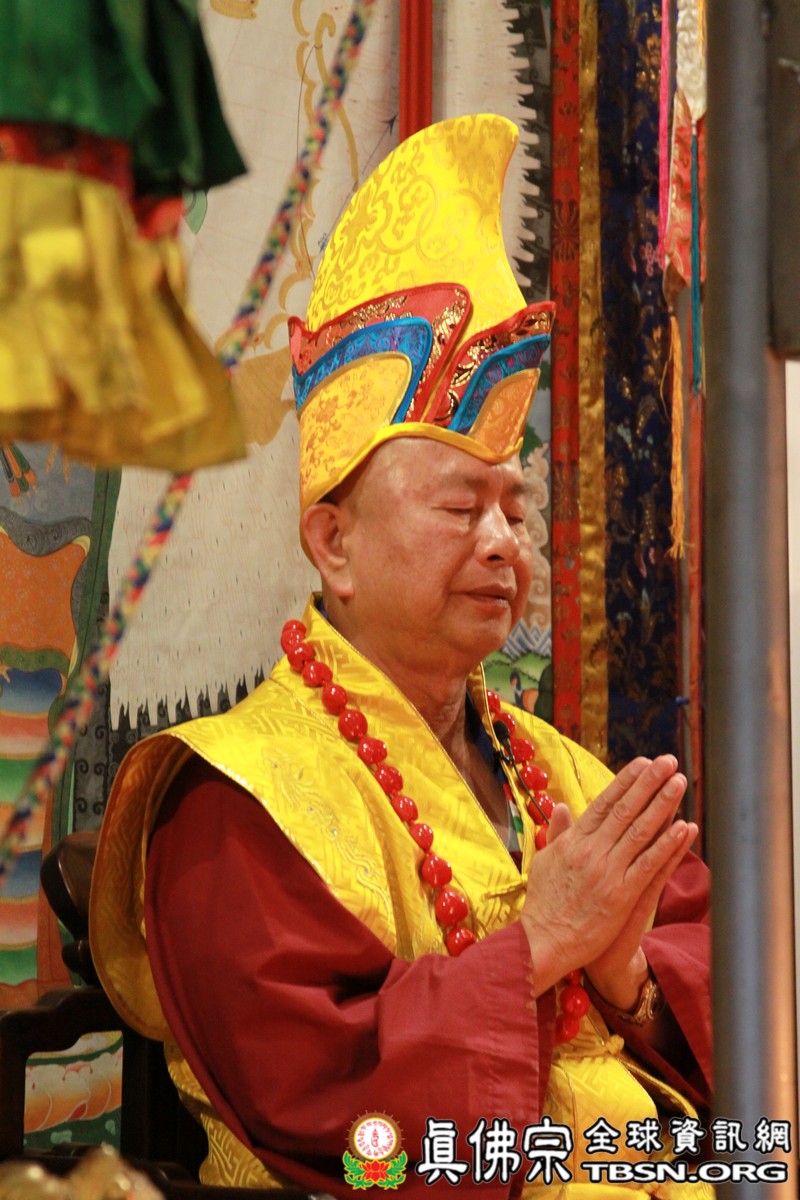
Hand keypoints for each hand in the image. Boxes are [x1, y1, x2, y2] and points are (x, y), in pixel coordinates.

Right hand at [519, 755, 695, 996]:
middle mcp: (591, 851)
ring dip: (662, 804)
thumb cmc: (544, 903)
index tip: (642, 762)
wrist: (544, 941)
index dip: (625, 781)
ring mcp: (607, 872)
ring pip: (640, 831)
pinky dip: (667, 845)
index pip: (603, 802)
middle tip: (667, 761)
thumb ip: (557, 833)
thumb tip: (563, 806)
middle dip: (648, 782)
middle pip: (625, 809)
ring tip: (679, 783)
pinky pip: (649, 865)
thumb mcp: (544, 861)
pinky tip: (683, 828)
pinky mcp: (622, 896)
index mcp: (573, 840)